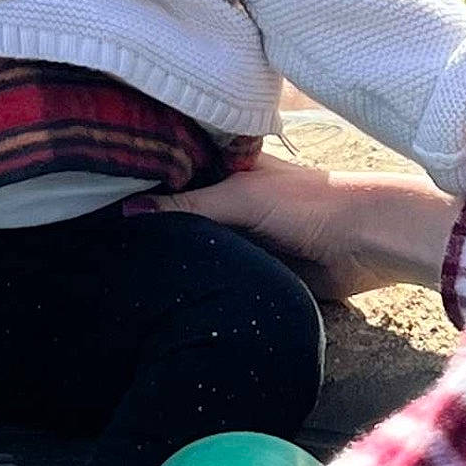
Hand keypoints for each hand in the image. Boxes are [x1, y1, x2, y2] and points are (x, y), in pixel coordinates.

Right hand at [133, 157, 458, 301]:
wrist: (368, 242)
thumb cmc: (310, 203)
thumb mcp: (240, 197)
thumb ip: (187, 207)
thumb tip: (127, 213)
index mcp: (228, 169)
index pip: (174, 174)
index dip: (142, 183)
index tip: (97, 196)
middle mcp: (233, 200)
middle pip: (184, 215)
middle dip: (155, 228)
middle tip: (101, 244)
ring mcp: (246, 237)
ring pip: (201, 248)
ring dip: (178, 260)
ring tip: (120, 272)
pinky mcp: (260, 271)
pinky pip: (222, 277)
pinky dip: (202, 284)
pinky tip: (166, 296)